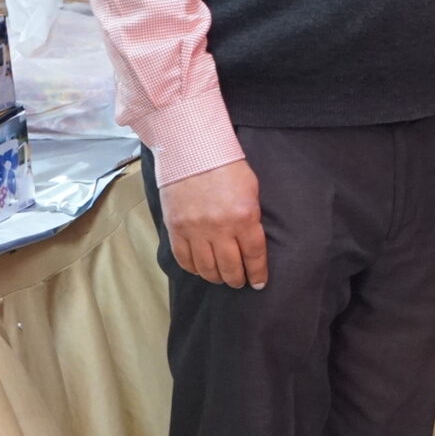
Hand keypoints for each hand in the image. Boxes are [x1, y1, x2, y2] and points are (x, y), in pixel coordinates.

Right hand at [160, 160, 267, 288]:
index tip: (259, 283)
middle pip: (229, 266)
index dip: (257, 273)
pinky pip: (184, 258)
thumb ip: (251, 217)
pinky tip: (200, 270)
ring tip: (222, 278)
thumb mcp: (251, 190)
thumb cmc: (226, 166)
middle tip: (240, 282)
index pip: (253, 255)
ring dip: (216, 277)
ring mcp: (194, 230)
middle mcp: (219, 228)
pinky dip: (193, 268)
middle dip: (237, 279)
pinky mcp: (175, 228)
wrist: (191, 152)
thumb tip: (251, 241)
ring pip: (206, 267)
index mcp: (244, 217)